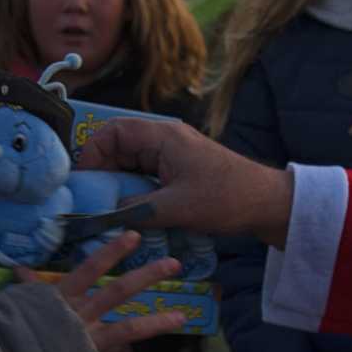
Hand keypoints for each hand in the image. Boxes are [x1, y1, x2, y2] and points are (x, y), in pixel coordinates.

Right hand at [29, 230, 183, 351]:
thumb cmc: (5, 335)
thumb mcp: (16, 306)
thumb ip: (27, 288)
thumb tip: (19, 269)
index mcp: (61, 300)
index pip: (90, 269)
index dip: (112, 251)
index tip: (134, 234)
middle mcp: (79, 318)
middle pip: (118, 291)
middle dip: (147, 276)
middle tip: (174, 264)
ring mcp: (87, 345)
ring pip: (128, 329)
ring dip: (156, 322)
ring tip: (182, 317)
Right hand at [77, 119, 293, 246]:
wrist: (268, 204)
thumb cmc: (225, 198)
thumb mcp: (174, 208)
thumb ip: (133, 211)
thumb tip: (98, 218)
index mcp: (162, 135)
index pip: (112, 133)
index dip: (91, 155)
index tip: (83, 185)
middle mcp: (165, 139)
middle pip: (118, 148)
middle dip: (102, 174)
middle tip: (90, 203)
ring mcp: (173, 155)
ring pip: (131, 165)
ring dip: (118, 187)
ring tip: (106, 212)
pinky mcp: (181, 172)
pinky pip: (147, 177)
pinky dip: (135, 193)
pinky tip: (129, 214)